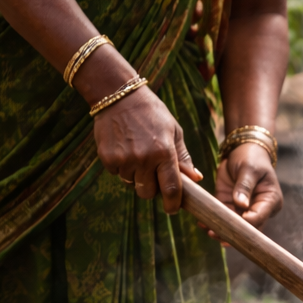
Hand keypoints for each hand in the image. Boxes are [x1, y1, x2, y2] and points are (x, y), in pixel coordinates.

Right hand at [93, 87, 200, 213]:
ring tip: (136, 153)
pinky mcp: (107, 158)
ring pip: (131, 184)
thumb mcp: (173, 131)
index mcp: (164, 153)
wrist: (117, 94)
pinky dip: (120, 167)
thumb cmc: (151, 113)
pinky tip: (123, 148)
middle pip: (148, 193)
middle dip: (151, 189)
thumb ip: (183, 157)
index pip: (171, 189)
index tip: (173, 209)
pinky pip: (117, 173)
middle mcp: (144, 159)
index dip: (173, 204)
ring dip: (135, 175)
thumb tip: (196, 179)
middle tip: (152, 174)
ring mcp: (124, 159)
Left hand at [215, 143, 282, 229]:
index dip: (246, 223)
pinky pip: (224, 218)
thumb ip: (244, 186)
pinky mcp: (232, 206)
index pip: (259, 217)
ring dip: (222, 230)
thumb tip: (240, 204)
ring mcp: (245, 209)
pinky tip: (203, 224)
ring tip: (208, 231)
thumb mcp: (249, 168)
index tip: (232, 223)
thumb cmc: (252, 157)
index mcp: (270, 201)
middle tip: (216, 234)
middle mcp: (260, 209)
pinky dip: (214, 221)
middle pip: (249, 228)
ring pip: (236, 227)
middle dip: (233, 233)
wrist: (244, 150)